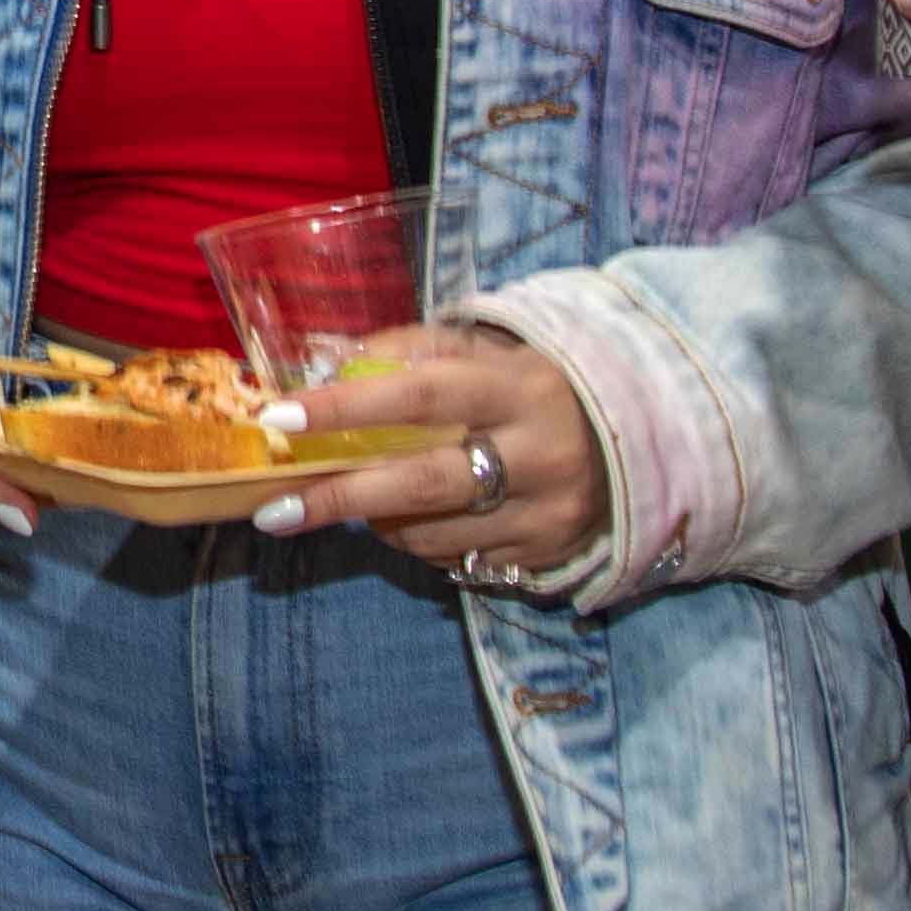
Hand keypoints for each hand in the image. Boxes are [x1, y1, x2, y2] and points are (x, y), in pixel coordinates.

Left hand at [253, 322, 599, 576]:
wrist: (638, 439)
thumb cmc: (535, 386)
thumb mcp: (487, 352)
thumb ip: (409, 351)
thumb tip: (325, 363)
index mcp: (520, 387)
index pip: (423, 395)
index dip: (348, 408)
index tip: (280, 417)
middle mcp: (539, 453)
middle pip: (422, 482)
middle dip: (340, 497)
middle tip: (273, 509)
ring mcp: (546, 513)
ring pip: (433, 532)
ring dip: (375, 522)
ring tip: (350, 502)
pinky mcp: (546, 555)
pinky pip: (456, 560)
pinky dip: (415, 542)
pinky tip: (404, 521)